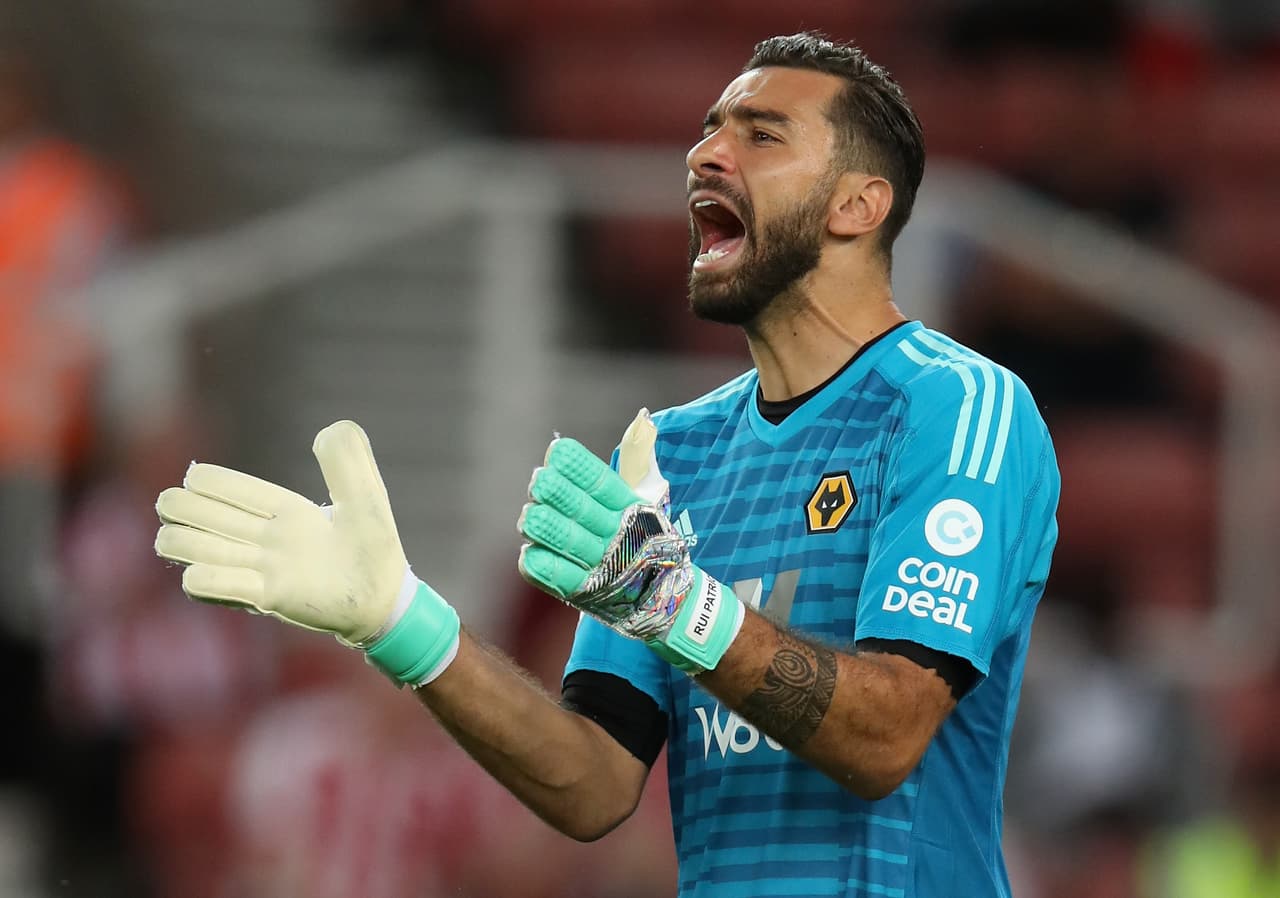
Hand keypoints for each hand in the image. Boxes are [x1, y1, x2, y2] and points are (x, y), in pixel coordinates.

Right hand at [154, 420, 459, 684]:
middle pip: (204, 517)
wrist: (384, 600)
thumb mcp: (366, 497)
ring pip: (200, 550)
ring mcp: (263, 568)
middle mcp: (267, 539)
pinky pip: (221, 586)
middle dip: (182, 509)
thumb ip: (349, 461)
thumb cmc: (375, 548)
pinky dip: (204, 579)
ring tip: (173, 538)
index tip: (194, 477)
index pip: (233, 490)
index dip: (209, 482)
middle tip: (174, 508)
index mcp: (286, 511)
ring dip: (182, 542)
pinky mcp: (268, 597)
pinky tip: (197, 574)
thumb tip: (327, 430)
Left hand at [517, 409, 743, 672]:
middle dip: (560, 495)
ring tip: (530, 515)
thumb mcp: (647, 493)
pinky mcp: (590, 593)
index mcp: (631, 508)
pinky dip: (547, 570)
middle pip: (585, 512)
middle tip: (538, 480)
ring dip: (550, 529)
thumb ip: (638, 455)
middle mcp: (618, 536)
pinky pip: (566, 580)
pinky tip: (527, 555)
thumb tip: (643, 417)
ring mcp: (605, 566)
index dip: (580, 467)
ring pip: (573, 544)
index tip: (558, 450)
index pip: (603, 483)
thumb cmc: (646, 537)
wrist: (667, 598)